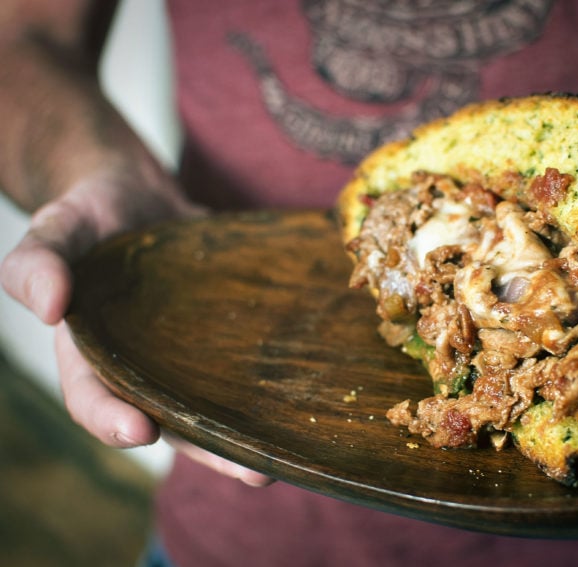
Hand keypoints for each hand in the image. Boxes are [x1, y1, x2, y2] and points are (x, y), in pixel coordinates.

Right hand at [0, 171, 272, 486]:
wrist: (137, 192)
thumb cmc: (88, 213)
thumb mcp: (57, 227)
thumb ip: (38, 261)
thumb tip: (48, 306)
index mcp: (92, 354)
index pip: (95, 400)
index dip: (113, 421)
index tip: (143, 432)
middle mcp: (143, 365)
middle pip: (171, 420)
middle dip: (210, 451)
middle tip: (255, 472)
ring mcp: (187, 353)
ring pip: (215, 404)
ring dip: (248, 434)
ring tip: (287, 455)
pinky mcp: (224, 334)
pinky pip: (243, 364)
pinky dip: (270, 384)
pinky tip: (309, 398)